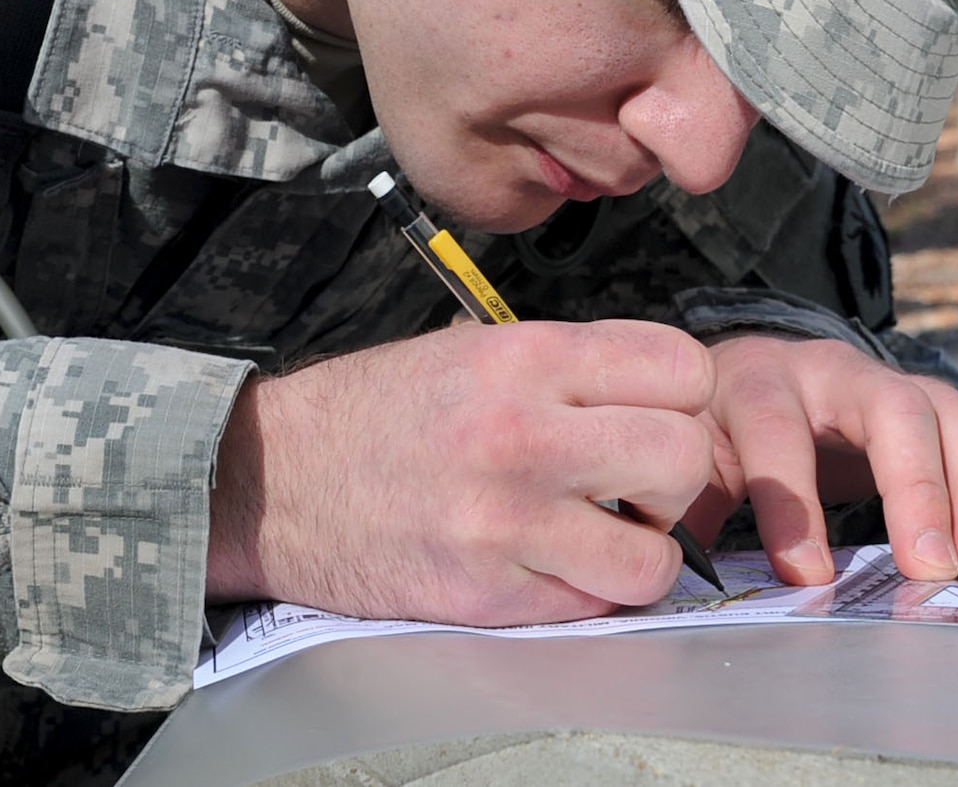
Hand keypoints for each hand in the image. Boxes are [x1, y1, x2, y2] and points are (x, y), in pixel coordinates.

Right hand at [207, 318, 715, 623]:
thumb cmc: (372, 412)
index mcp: (523, 358)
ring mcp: (505, 522)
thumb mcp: (469, 350)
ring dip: (640, 553)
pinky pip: (591, 607)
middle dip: (673, 477)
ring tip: (599, 535)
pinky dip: (584, 593)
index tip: (655, 414)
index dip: (681, 396)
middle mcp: (522, 434)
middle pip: (684, 455)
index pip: (680, 367)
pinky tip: (547, 564)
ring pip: (655, 558)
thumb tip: (658, 394)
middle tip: (633, 484)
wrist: (273, 479)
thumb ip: (565, 367)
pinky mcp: (485, 593)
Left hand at [680, 335, 957, 585]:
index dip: (789, 505)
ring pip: (953, 416)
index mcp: (757, 382)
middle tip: (932, 568)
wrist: (751, 373)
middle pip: (892, 410)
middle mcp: (832, 370)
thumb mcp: (692, 458)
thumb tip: (671, 571)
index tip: (807, 576)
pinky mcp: (936, 407)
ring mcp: (893, 381)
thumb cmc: (719, 428)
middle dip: (917, 488)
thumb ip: (685, 507)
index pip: (776, 433)